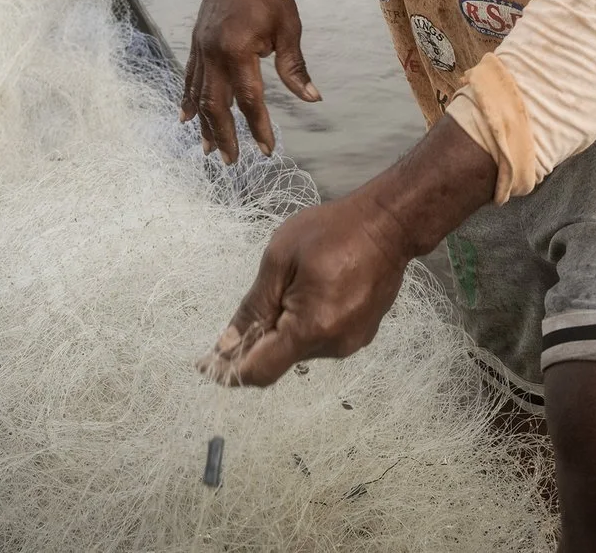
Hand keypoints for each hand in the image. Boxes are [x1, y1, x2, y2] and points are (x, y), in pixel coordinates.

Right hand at [183, 0, 319, 161]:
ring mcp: (200, 49)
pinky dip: (186, 100)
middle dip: (224, 135)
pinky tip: (185, 120)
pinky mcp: (195, 45)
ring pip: (198, 95)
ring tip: (208, 150)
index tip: (266, 150)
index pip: (249, 98)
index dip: (258, 126)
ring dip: (204, 125)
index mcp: (238, 49)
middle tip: (231, 161)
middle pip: (215, 104)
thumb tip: (312, 98)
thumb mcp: (288, 29)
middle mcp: (213, 53)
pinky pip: (188, 78)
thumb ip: (294, 67)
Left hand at [200, 194, 407, 385]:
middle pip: (279, 359)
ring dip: (284, 329)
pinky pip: (320, 339)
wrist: (389, 225)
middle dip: (257, 340)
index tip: (206, 364)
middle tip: (252, 304)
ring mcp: (351, 342)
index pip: (260, 371)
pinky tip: (311, 290)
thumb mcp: (280, 260)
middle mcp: (333, 345)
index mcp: (311, 328)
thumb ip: (253, 306)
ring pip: (299, 349)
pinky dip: (305, 324)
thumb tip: (227, 344)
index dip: (230, 371)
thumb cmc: (332, 232)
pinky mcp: (361, 335)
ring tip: (292, 284)